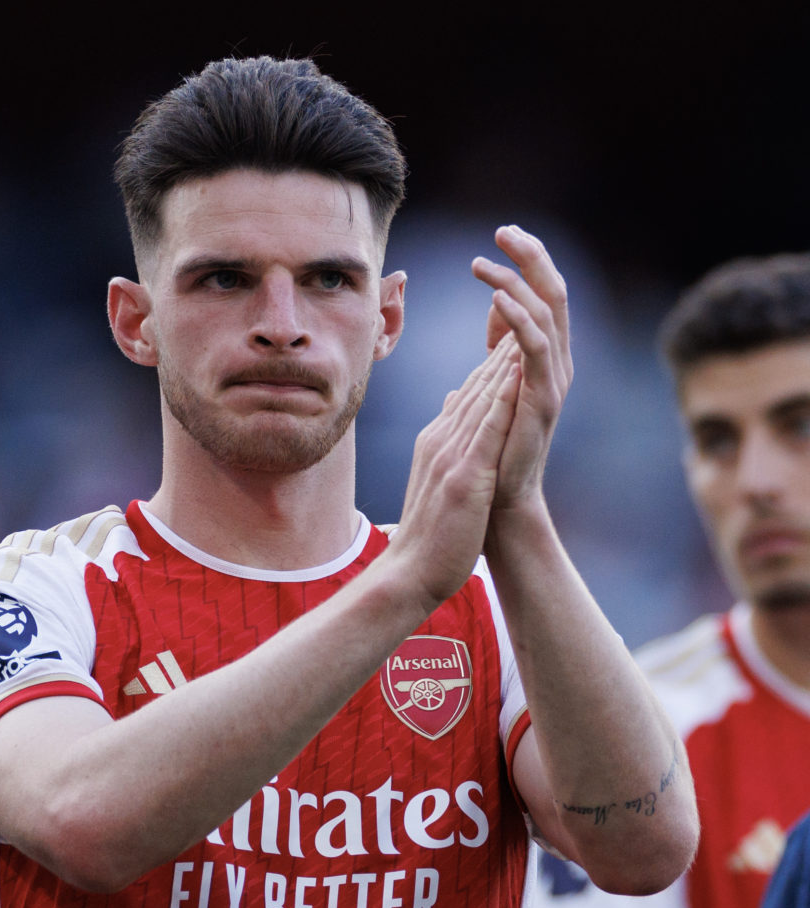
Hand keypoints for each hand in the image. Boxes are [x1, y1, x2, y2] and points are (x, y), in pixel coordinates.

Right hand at [392, 330, 520, 606]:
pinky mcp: (463, 478)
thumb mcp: (436, 480)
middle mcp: (441, 442)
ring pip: (483, 400)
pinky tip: (516, 375)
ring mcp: (450, 458)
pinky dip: (501, 400)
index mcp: (437, 443)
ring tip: (524, 326)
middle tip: (523, 306)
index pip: (471, 394)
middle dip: (503, 347)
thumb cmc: (428, 535)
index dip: (494, 360)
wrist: (410, 573)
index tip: (516, 330)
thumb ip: (445, 440)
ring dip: (504, 360)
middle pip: (478, 387)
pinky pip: (486, 432)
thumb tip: (456, 404)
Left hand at [470, 225, 572, 510]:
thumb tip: (495, 306)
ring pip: (545, 313)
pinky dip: (517, 318)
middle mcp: (558, 361)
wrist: (500, 497)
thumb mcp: (496, 381)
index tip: (503, 233)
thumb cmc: (494, 444)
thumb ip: (500, 344)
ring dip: (514, 281)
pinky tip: (496, 298)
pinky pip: (534, 347)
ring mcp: (553, 378)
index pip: (545, 293)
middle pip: (554, 292)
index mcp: (546, 355)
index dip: (529, 260)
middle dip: (531, 256)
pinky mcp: (541, 397)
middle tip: (503, 229)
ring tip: (482, 261)